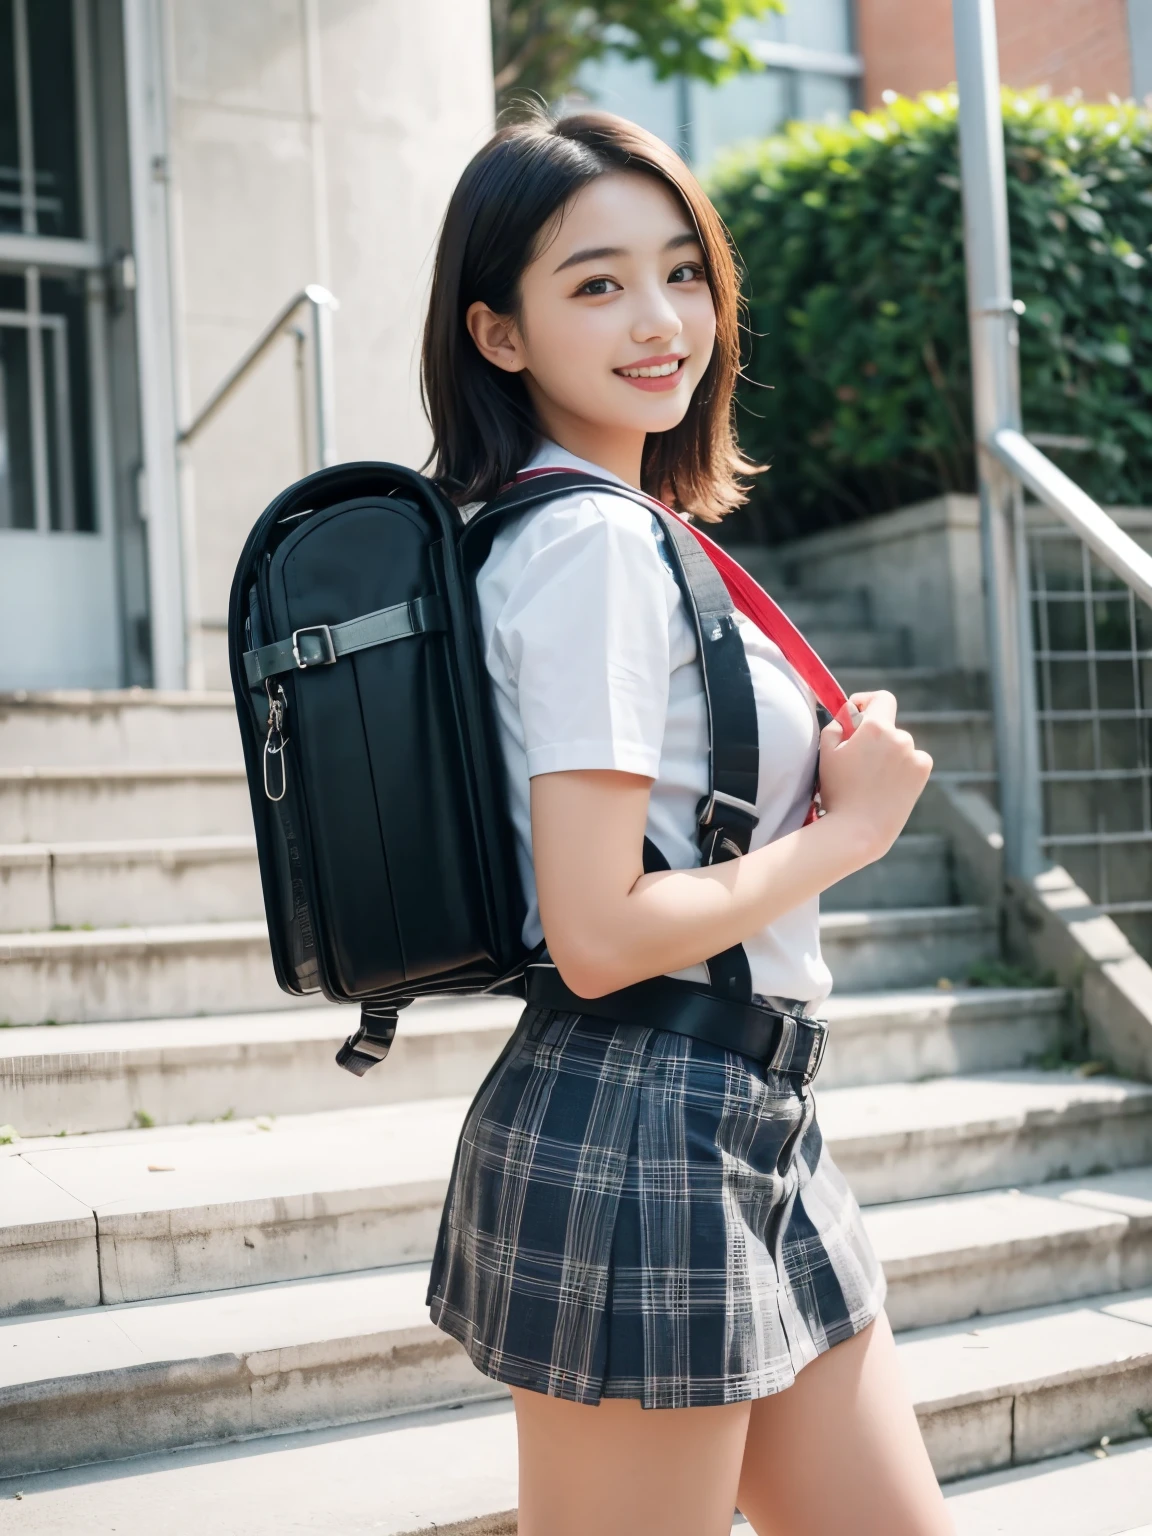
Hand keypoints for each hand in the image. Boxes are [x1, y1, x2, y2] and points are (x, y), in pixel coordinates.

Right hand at [817, 691, 932, 863]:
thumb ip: (838, 723)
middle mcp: (901, 737)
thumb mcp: (826, 751)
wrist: (859, 830)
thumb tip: (851, 713)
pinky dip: (902, 765)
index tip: (857, 713)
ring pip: (899, 744)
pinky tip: (887, 784)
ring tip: (870, 778)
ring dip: (887, 752)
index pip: (882, 698)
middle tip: (856, 759)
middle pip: (888, 726)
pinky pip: (913, 759)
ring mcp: (915, 755)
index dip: (868, 701)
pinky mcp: (923, 772)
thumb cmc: (837, 791)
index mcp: (876, 727)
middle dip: (873, 735)